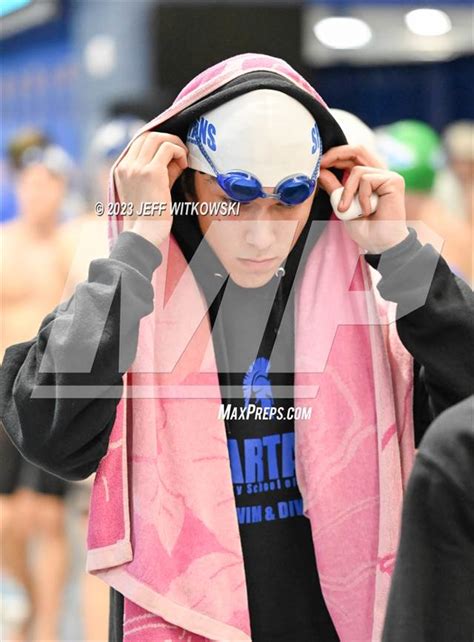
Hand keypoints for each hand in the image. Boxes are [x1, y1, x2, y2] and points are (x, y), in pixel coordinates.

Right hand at [114, 132, 187, 247]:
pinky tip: (184, 164)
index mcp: (121, 170)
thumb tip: (176, 157)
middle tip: (181, 153)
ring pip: (157, 138)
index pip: (138, 142)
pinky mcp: (151, 172)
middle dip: (167, 140)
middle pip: (147, 136)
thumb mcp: (152, 190)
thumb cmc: (149, 219)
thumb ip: (161, 172)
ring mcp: (137, 168)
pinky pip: (167, 148)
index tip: (171, 154)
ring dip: (174, 144)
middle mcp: (126, 166)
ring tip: (183, 159)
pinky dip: (179, 151)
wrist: (144, 235)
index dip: (157, 143)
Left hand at [318, 144, 408, 253]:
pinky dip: (361, 198)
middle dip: (336, 155)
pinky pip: (366, 181)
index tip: (319, 164)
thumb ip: (335, 188)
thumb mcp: (343, 205)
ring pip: (356, 171)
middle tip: (321, 166)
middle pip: (357, 150)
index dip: (335, 154)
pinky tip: (368, 211)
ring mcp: (388, 175)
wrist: (381, 245)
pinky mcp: (393, 180)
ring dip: (347, 192)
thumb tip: (321, 171)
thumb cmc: (366, 229)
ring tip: (349, 210)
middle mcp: (380, 172)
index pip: (352, 155)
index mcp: (369, 176)